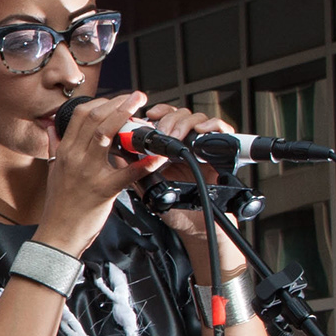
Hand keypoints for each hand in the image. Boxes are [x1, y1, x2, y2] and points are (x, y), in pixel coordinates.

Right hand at [36, 91, 158, 253]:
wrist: (58, 235)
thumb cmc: (59, 206)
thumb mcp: (53, 171)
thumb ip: (53, 145)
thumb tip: (51, 126)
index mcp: (66, 152)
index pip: (81, 116)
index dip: (102, 102)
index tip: (118, 99)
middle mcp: (75, 158)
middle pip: (95, 119)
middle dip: (119, 103)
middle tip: (137, 96)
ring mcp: (88, 173)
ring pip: (105, 135)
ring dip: (126, 117)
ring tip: (143, 110)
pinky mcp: (103, 190)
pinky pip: (126, 174)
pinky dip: (144, 164)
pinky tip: (157, 157)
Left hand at [140, 103, 243, 273]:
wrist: (194, 224)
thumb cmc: (172, 207)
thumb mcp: (146, 184)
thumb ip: (132, 166)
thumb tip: (114, 148)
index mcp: (167, 148)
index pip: (165, 118)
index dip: (159, 112)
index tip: (150, 114)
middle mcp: (186, 144)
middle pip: (181, 114)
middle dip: (170, 118)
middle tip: (163, 131)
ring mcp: (203, 148)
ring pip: (199, 119)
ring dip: (186, 123)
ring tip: (177, 136)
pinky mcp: (221, 154)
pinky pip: (222, 131)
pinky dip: (213, 126)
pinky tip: (202, 131)